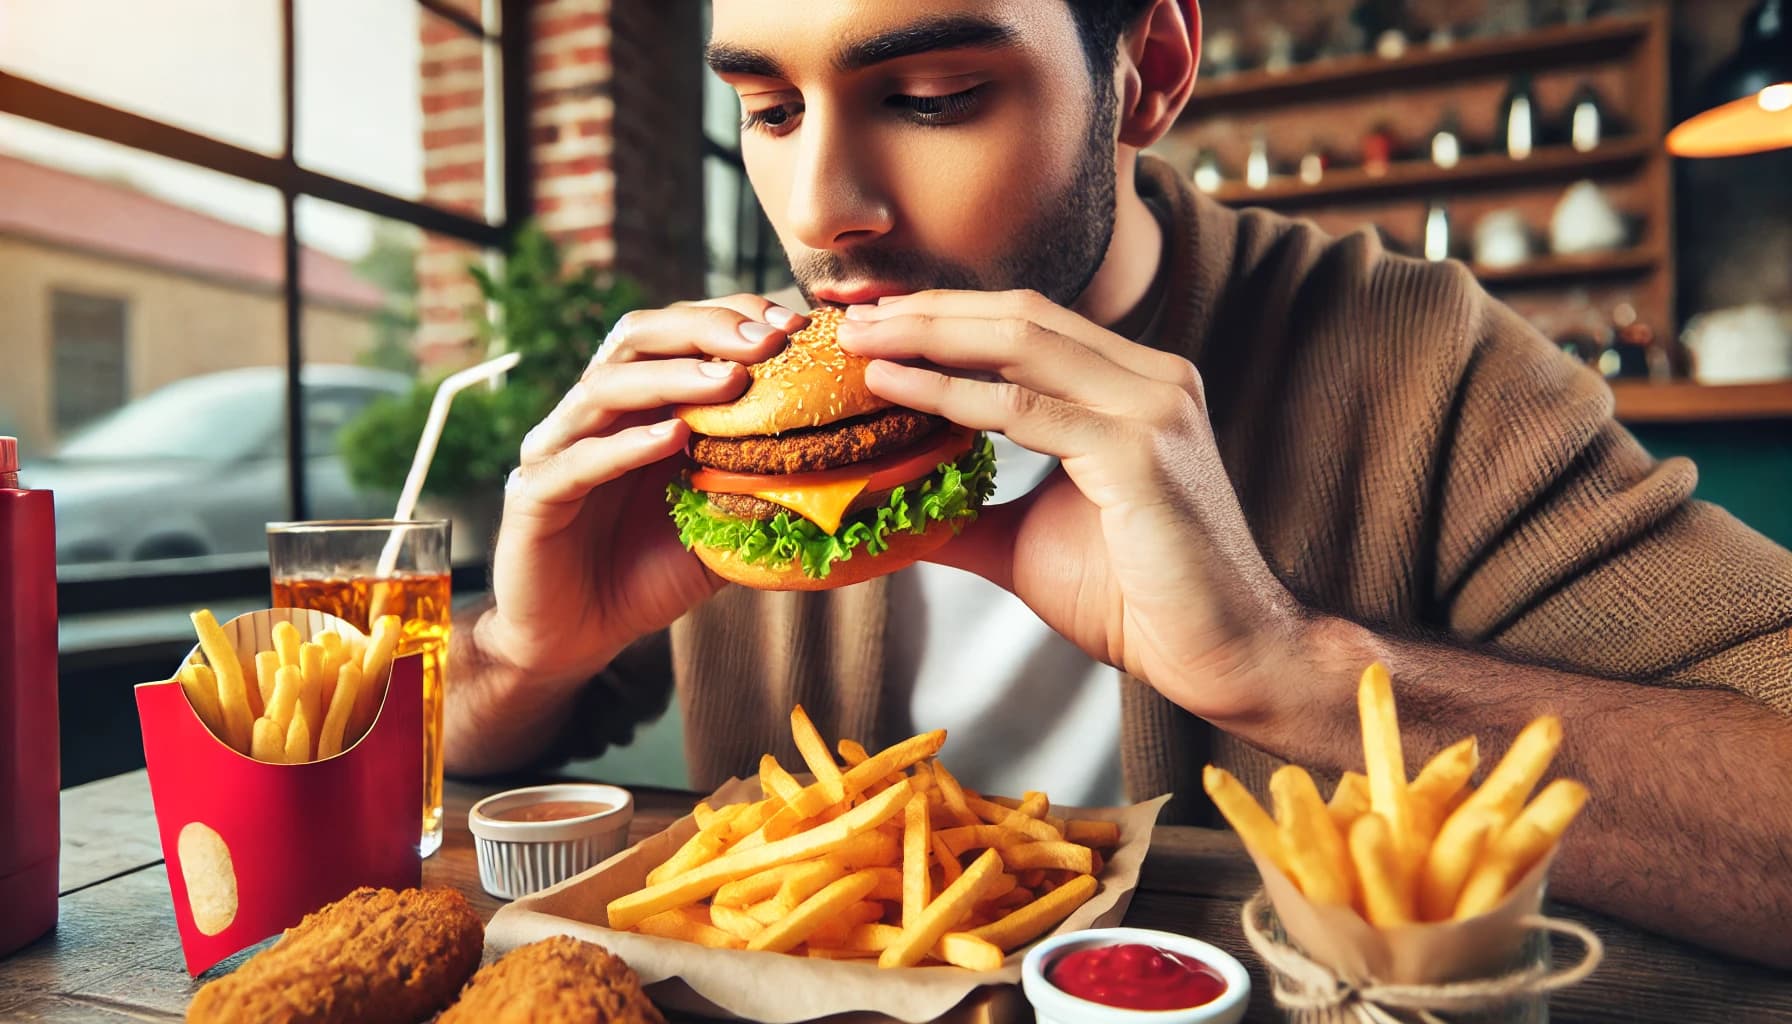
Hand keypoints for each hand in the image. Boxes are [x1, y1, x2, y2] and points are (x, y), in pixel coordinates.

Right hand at [480, 296, 806, 686]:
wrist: (575, 637)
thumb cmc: (647, 573)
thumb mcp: (721, 524)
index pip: (679, 333)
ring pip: (605, 387)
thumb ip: (762, 488)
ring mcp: (556, 449)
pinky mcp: (533, 496)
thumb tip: (847, 470)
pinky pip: (578, 461)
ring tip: (731, 379)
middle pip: (638, 337)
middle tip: (767, 340)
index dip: (733, 318)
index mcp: (636, 404)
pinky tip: (672, 437)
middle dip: (706, 329)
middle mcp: (592, 413)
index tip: (793, 326)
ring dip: (672, 377)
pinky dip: (626, 445)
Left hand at [835, 290, 1299, 722]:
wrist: (1221, 654)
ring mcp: (1151, 407)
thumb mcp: (1030, 539)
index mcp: (1135, 385)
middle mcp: (1150, 378)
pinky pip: (1025, 408)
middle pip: (1021, 315)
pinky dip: (950, 393)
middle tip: (849, 318)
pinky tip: (893, 388)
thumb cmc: (1136, 600)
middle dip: (927, 310)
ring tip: (857, 343)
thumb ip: (970, 509)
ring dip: (928, 336)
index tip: (872, 320)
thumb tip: (891, 508)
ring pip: (1021, 342)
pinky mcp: (1139, 451)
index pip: (1029, 323)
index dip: (947, 312)